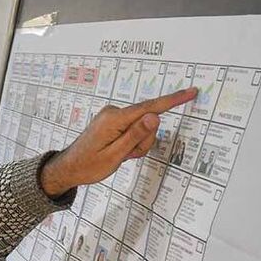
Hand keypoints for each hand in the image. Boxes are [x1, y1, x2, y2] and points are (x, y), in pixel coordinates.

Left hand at [39, 87, 197, 196]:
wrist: (69, 168)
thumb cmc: (89, 165)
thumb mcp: (115, 155)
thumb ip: (136, 136)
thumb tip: (154, 117)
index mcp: (114, 119)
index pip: (150, 108)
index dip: (173, 101)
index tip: (191, 92)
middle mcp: (113, 112)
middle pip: (147, 122)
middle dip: (143, 142)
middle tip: (127, 156)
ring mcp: (113, 116)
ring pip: (141, 128)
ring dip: (136, 145)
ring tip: (120, 155)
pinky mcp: (113, 121)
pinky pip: (133, 130)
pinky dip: (130, 143)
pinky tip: (118, 152)